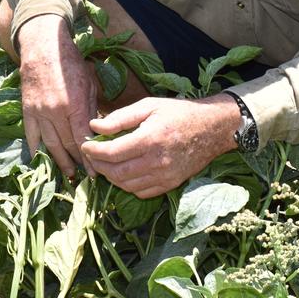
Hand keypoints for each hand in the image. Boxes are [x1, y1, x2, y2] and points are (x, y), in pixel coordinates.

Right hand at [16, 14, 98, 175]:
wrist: (42, 46)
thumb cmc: (70, 62)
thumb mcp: (88, 83)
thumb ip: (92, 109)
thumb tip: (98, 132)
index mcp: (73, 104)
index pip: (83, 139)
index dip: (90, 157)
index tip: (96, 171)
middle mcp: (54, 112)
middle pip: (67, 144)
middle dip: (78, 162)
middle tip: (85, 177)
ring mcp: (38, 112)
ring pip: (49, 143)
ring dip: (60, 161)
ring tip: (68, 174)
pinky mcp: (27, 110)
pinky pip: (31, 134)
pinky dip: (35, 149)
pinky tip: (40, 161)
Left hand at [80, 94, 239, 197]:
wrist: (213, 128)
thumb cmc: (179, 113)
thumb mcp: (149, 105)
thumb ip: (120, 117)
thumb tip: (94, 126)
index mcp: (150, 139)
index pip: (111, 152)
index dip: (93, 151)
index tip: (85, 145)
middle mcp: (157, 161)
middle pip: (116, 172)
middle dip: (99, 165)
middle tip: (92, 156)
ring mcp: (165, 176)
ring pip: (127, 185)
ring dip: (111, 177)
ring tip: (106, 163)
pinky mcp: (171, 184)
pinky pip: (141, 192)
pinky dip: (128, 185)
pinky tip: (124, 172)